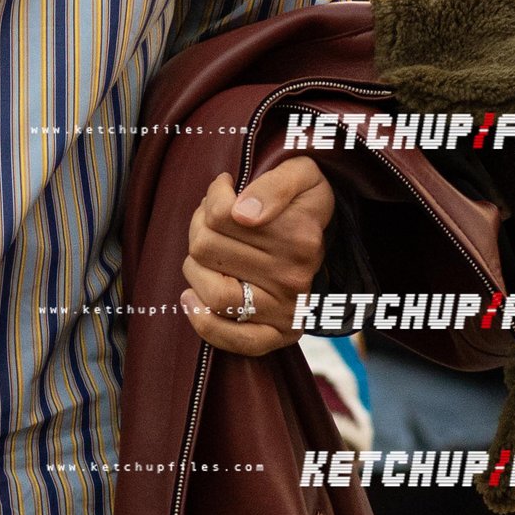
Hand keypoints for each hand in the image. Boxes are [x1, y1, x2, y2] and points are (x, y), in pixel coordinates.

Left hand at [181, 152, 335, 356]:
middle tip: (208, 223)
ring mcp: (287, 310)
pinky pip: (233, 340)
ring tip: (201, 256)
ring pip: (213, 292)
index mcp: (299, 237)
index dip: (211, 199)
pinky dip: (203, 322)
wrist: (323, 238)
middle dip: (198, 230)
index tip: (223, 191)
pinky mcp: (279, 335)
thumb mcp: (299, 174)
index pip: (220, 215)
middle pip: (207, 250)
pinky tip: (191, 298)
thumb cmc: (301, 201)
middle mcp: (295, 277)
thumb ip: (273, 185)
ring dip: (194, 269)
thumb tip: (243, 214)